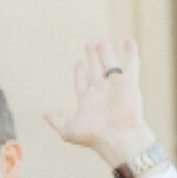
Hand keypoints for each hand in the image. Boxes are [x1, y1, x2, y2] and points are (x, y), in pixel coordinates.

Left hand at [43, 39, 154, 168]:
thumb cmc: (94, 136)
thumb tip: (45, 114)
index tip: (78, 63)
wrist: (119, 137)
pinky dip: (131, 52)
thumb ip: (57, 121)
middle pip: (96, 70)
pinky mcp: (129, 83)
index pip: (83, 82)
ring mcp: (116, 86)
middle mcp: (102, 92)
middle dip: (92, 58)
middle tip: (89, 44)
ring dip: (105, 53)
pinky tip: (129, 40)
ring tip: (100, 42)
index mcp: (88, 100)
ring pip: (110, 65)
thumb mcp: (69, 130)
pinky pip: (131, 64)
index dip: (80, 73)